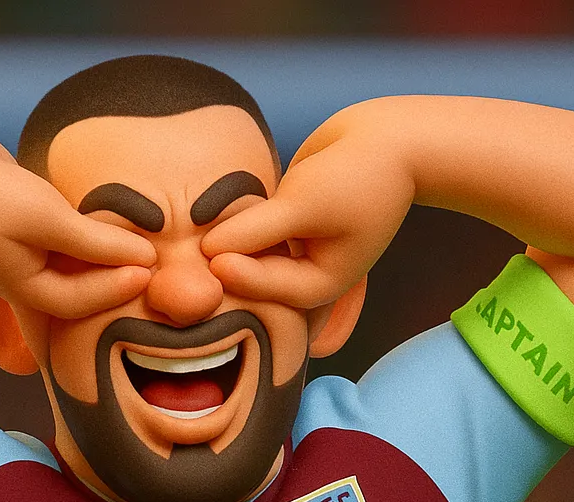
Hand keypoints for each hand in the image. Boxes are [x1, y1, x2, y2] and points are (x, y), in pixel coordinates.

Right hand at [0, 142, 155, 320]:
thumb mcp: (49, 219)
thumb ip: (97, 241)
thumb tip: (144, 257)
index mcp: (29, 289)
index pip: (85, 300)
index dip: (121, 285)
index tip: (153, 266)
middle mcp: (26, 278)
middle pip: (81, 289)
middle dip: (115, 278)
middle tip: (156, 260)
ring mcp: (19, 254)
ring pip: (72, 264)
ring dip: (101, 254)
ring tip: (137, 239)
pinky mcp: (18, 227)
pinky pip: (59, 238)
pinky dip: (81, 234)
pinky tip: (103, 219)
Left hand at [201, 117, 414, 308]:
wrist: (389, 139)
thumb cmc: (357, 176)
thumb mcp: (303, 205)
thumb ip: (255, 230)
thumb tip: (207, 250)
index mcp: (322, 282)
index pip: (272, 290)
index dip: (238, 276)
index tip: (208, 257)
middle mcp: (306, 271)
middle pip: (257, 279)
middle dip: (227, 268)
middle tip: (183, 261)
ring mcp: (295, 245)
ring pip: (250, 253)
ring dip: (227, 244)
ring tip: (188, 236)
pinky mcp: (284, 219)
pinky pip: (251, 228)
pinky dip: (235, 224)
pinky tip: (204, 215)